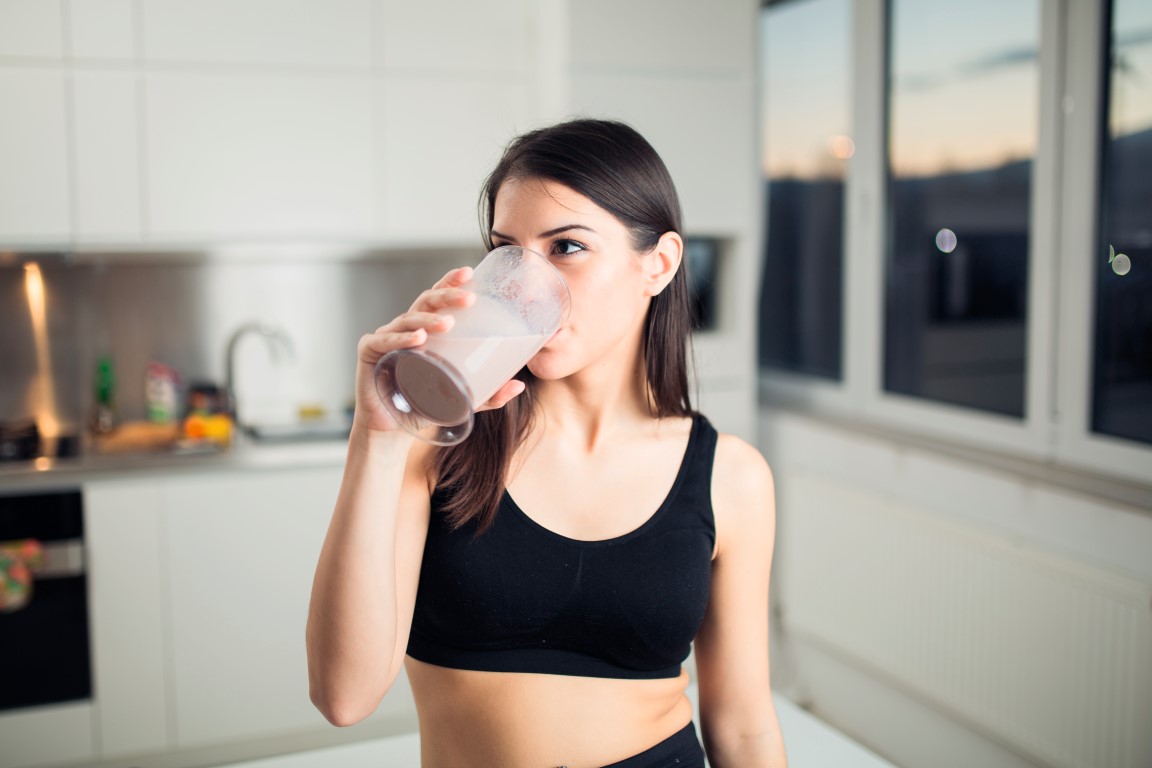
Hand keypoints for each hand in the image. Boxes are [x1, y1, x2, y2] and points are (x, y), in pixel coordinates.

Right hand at [352, 267, 526, 434]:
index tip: (470, 272)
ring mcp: (386, 338)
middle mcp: (405, 328)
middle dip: (447, 296)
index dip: (451, 282)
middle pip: (425, 302)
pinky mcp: (369, 353)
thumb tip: (518, 385)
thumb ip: (488, 393)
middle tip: (469, 299)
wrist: (391, 430)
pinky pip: (385, 341)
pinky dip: (401, 339)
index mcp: (425, 330)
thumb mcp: (461, 399)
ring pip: (407, 319)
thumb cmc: (423, 406)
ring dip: (428, 320)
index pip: (438, 299)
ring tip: (448, 323)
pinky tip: (418, 340)